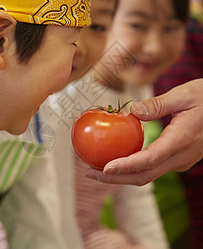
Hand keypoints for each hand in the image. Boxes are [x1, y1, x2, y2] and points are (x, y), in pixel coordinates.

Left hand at [86, 79, 202, 184]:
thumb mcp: (184, 95)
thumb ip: (158, 104)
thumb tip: (132, 111)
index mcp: (181, 141)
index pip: (149, 160)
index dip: (125, 167)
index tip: (104, 169)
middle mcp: (180, 157)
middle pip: (144, 176)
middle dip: (115, 178)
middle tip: (89, 173)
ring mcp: (180, 161)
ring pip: (148, 174)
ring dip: (122, 175)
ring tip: (97, 169)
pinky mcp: (178, 159)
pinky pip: (152, 168)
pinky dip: (132, 168)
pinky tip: (117, 159)